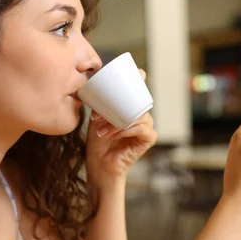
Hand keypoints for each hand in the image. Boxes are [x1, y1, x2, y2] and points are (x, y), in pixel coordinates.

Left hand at [85, 69, 157, 187]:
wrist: (100, 164)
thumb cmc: (98, 140)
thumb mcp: (97, 117)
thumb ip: (99, 103)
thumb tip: (92, 87)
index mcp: (132, 107)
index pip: (139, 89)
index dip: (137, 79)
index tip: (126, 75)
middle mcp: (142, 114)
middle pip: (137, 101)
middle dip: (117, 106)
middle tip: (97, 116)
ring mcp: (147, 126)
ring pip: (137, 115)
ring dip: (117, 121)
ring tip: (101, 129)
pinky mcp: (149, 139)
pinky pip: (141, 129)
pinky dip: (125, 130)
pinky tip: (112, 135)